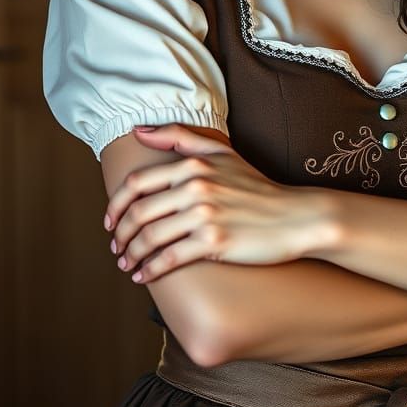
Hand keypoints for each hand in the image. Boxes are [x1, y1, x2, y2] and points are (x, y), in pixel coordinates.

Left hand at [103, 124, 313, 282]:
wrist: (295, 217)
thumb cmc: (258, 186)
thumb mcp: (222, 153)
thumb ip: (180, 136)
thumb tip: (138, 130)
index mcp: (194, 164)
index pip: (138, 183)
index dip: (116, 204)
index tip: (110, 221)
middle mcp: (196, 187)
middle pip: (139, 212)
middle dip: (120, 234)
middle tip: (116, 247)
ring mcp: (205, 215)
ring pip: (150, 237)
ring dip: (131, 255)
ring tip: (127, 264)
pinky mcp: (214, 243)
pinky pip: (170, 259)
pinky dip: (150, 270)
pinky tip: (144, 276)